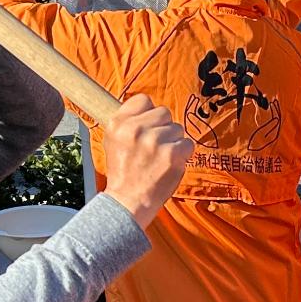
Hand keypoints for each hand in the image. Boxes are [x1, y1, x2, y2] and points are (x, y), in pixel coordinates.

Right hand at [103, 94, 191, 225]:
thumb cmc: (123, 172)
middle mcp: (135, 129)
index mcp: (118, 123)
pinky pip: (188, 144)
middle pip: (164, 112)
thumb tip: (150, 107)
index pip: (144, 100)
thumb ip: (129, 121)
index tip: (148, 127)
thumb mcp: (112, 140)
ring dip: (174, 142)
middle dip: (163, 128)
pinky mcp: (171, 155)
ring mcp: (154, 141)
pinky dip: (183, 155)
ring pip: (178, 128)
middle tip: (155, 147)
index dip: (149, 114)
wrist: (128, 201)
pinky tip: (170, 164)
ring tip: (160, 158)